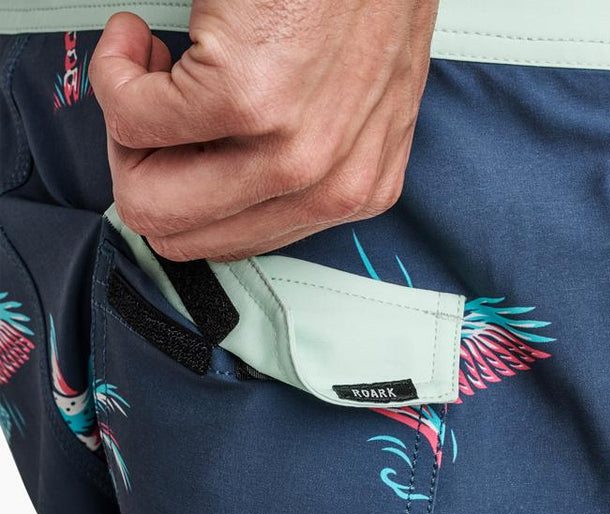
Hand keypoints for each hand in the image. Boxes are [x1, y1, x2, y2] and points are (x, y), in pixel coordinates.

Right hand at [89, 1, 438, 261]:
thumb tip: (213, 177)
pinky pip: (132, 118)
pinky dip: (118, 73)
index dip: (186, 191)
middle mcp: (326, 185)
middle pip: (180, 236)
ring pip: (149, 199)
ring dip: (131, 127)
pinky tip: (146, 37)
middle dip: (144, 173)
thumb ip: (296, 160)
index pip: (231, 242)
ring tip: (156, 67)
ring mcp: (287, 151)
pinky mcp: (244, 98)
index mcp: (352, 190)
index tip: (181, 139)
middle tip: (154, 109)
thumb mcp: (352, 107)